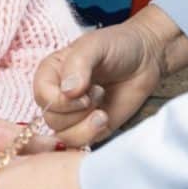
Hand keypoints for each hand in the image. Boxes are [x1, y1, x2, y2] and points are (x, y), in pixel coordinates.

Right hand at [33, 7, 187, 146]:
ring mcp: (73, 114)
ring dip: (85, 126)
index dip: (59, 99)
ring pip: (63, 135)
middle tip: (98, 92)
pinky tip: (105, 117)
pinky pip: (80, 143)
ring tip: (102, 107)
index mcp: (51, 72)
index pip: (41, 94)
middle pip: (50, 118)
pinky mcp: (90, 128)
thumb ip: (79, 64)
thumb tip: (68, 92)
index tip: (83, 90)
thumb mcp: (96, 45)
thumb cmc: (118, 45)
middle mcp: (58, 94)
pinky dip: (92, 135)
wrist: (146, 59)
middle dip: (77, 111)